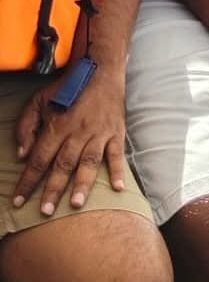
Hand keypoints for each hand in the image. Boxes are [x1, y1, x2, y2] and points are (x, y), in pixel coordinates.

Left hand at [13, 68, 127, 215]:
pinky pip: (116, 154)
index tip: (18, 200)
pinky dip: (118, 171)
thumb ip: (27, 127)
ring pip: (88, 162)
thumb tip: (22, 155)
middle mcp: (77, 132)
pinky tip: (118, 188)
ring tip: (75, 204)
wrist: (100, 70)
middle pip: (62, 165)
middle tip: (44, 212)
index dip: (27, 181)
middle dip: (52, 190)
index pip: (39, 159)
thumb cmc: (67, 87)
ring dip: (81, 184)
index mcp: (57, 125)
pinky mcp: (116, 132)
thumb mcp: (39, 100)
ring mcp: (99, 133)